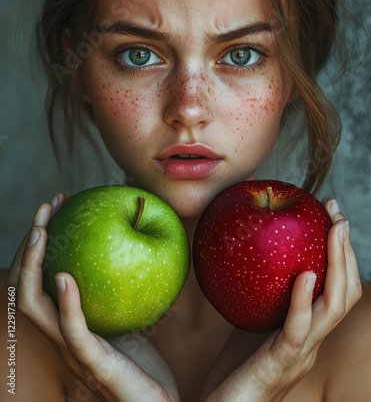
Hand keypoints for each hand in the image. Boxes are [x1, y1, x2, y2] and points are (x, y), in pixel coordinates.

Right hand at [6, 195, 178, 401]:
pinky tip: (65, 276)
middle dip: (32, 242)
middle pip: (28, 284)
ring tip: (42, 230)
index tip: (59, 205)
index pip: (40, 277)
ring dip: (34, 264)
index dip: (42, 241)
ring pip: (35, 305)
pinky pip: (72, 332)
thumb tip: (135, 247)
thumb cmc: (143, 366)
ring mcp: (72, 350)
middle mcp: (61, 334)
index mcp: (66, 322)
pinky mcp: (93, 363)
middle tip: (47, 205)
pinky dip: (65, 303)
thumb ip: (120, 291)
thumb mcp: (128, 317)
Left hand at [203, 199, 361, 401]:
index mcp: (307, 329)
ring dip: (337, 266)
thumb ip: (259, 295)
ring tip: (333, 231)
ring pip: (332, 307)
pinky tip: (304, 275)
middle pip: (344, 291)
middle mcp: (312, 339)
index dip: (339, 252)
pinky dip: (303, 300)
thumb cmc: (235, 368)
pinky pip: (297, 330)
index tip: (330, 215)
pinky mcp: (279, 363)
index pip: (335, 287)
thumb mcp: (250, 321)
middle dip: (344, 249)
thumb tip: (250, 255)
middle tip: (336, 213)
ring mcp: (300, 353)